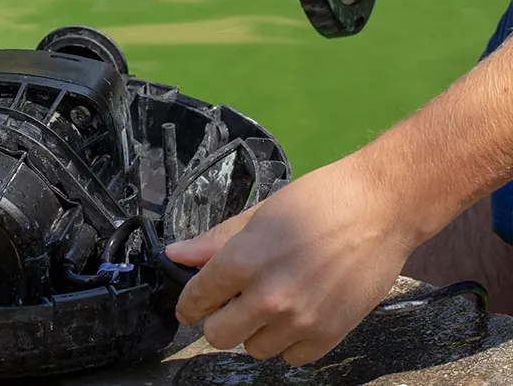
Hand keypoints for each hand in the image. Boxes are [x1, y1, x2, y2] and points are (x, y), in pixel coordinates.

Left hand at [165, 155, 422, 365]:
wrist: (382, 208)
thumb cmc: (319, 200)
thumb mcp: (260, 214)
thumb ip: (216, 241)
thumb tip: (176, 255)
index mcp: (243, 261)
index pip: (196, 299)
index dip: (189, 304)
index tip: (192, 307)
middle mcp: (268, 296)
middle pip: (218, 335)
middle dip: (218, 321)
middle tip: (232, 305)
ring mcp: (301, 320)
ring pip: (254, 348)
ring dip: (256, 331)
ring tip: (273, 304)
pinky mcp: (330, 334)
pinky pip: (292, 357)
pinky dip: (290, 342)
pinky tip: (297, 315)